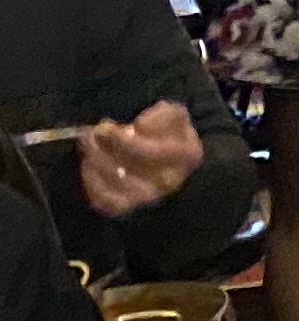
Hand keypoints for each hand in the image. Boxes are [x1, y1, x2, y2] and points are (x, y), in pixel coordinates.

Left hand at [75, 101, 199, 217]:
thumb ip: (163, 115)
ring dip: (97, 165)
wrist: (162, 153)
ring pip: (118, 186)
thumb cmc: (167, 132)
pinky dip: (93, 184)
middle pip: (133, 170)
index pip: (155, 153)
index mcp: (188, 155)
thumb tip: (140, 127)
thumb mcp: (173, 114)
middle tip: (89, 134)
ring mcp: (149, 196)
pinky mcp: (129, 206)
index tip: (107, 128)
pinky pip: (106, 202)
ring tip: (88, 146)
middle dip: (106, 151)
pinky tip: (88, 166)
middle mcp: (170, 180)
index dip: (127, 142)